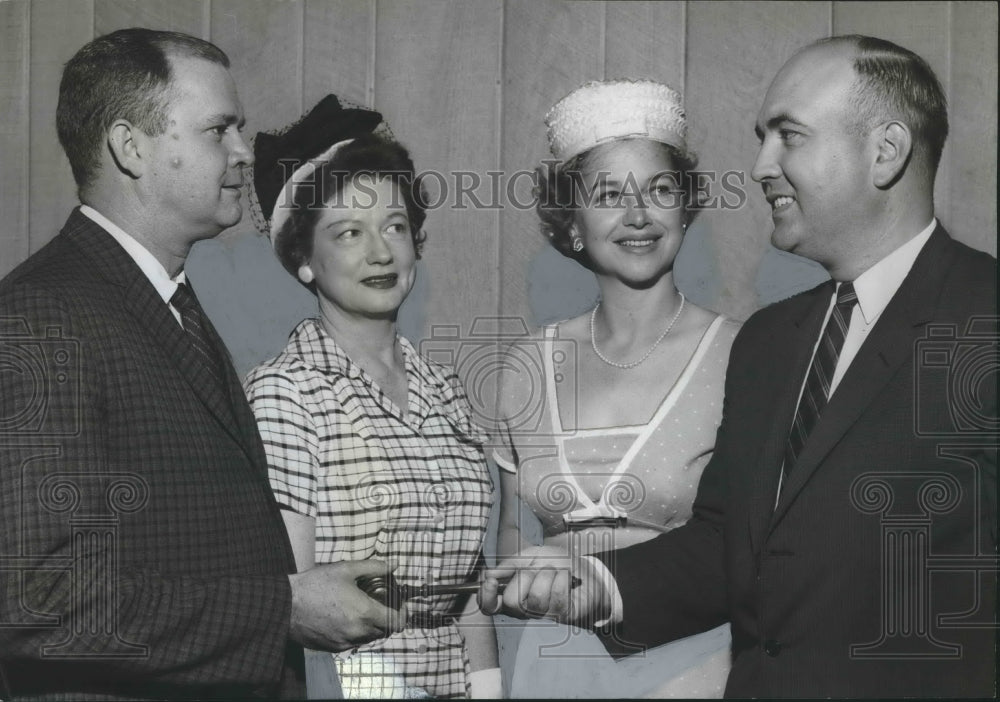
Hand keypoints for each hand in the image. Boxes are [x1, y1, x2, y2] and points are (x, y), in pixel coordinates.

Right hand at [288, 559, 404, 651]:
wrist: (286, 605)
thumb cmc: (316, 584)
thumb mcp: (346, 569)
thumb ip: (373, 567)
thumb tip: (393, 565)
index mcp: (365, 613)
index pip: (397, 622)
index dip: (403, 613)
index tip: (400, 604)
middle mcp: (358, 632)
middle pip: (385, 630)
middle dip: (387, 617)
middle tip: (381, 602)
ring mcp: (345, 642)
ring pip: (369, 637)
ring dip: (372, 625)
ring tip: (363, 608)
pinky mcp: (333, 648)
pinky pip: (354, 642)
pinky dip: (357, 631)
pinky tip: (347, 617)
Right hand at [478, 546, 609, 628]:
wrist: (586, 570)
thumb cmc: (557, 565)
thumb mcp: (530, 557)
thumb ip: (509, 565)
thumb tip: (488, 574)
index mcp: (513, 594)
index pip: (490, 606)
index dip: (486, 596)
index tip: (491, 581)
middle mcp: (525, 609)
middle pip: (512, 602)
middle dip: (526, 577)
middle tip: (538, 570)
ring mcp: (545, 614)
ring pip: (536, 597)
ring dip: (547, 575)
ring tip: (555, 572)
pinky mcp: (564, 615)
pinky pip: (557, 596)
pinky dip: (562, 579)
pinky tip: (566, 578)